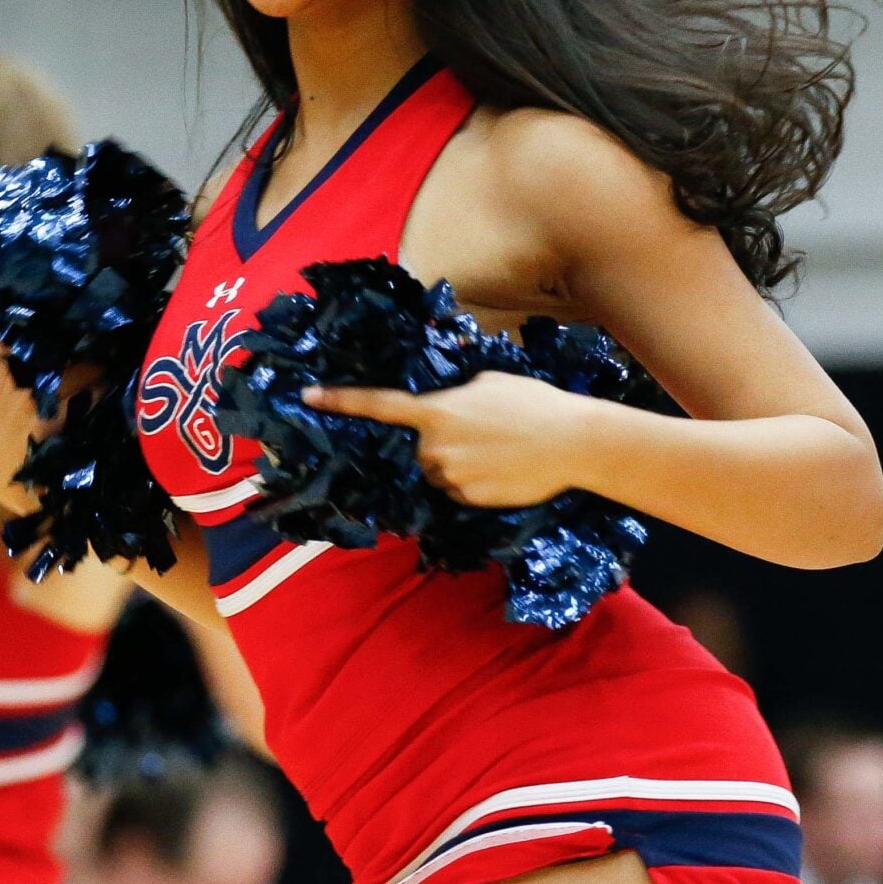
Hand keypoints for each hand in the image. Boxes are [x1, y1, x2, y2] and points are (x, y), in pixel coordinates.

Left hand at [302, 372, 600, 507]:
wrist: (573, 442)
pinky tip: (503, 470)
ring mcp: (450, 477)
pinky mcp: (468, 500)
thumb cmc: (534, 403)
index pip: (380, 405)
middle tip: (483, 431)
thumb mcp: (489, 383)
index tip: (309, 396)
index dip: (341, 400)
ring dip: (457, 464)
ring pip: (438, 472)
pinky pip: (457, 492)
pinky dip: (474, 483)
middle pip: (418, 450)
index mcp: (437, 411)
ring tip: (498, 451)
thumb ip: (456, 395)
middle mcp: (434, 447)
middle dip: (440, 442)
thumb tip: (447, 407)